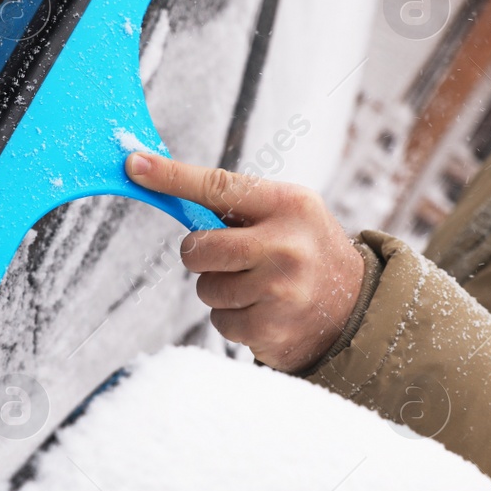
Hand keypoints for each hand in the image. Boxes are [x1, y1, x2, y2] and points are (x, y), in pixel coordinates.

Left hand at [125, 152, 365, 372]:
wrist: (356, 307)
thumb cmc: (306, 250)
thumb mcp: (288, 213)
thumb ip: (236, 205)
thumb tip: (163, 182)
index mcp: (289, 204)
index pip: (217, 186)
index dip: (171, 176)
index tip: (135, 163)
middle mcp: (286, 245)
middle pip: (197, 248)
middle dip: (200, 255)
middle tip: (228, 257)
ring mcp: (280, 290)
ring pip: (205, 288)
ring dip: (220, 290)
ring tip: (257, 286)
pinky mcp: (270, 328)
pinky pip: (219, 321)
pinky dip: (234, 318)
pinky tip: (264, 310)